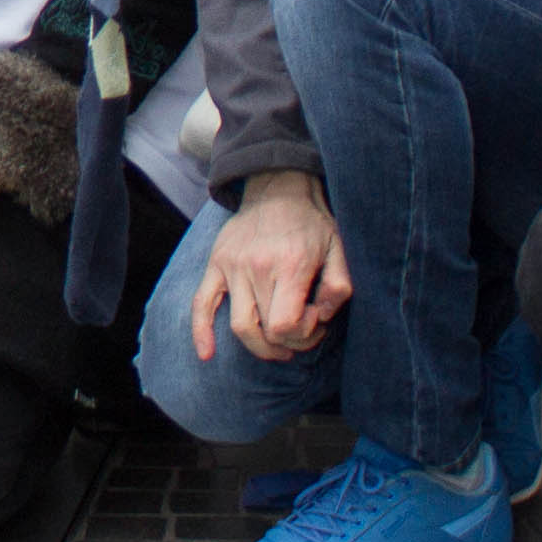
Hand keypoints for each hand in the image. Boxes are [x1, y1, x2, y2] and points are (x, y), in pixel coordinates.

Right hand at [199, 173, 350, 362]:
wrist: (279, 187)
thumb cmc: (312, 222)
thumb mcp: (339, 248)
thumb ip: (339, 286)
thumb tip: (322, 316)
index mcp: (288, 265)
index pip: (285, 326)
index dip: (303, 334)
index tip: (315, 319)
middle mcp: (256, 267)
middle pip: (265, 331)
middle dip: (289, 342)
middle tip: (303, 330)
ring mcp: (231, 266)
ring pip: (239, 326)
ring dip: (260, 347)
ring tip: (277, 347)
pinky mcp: (216, 264)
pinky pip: (201, 303)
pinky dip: (201, 332)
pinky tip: (206, 354)